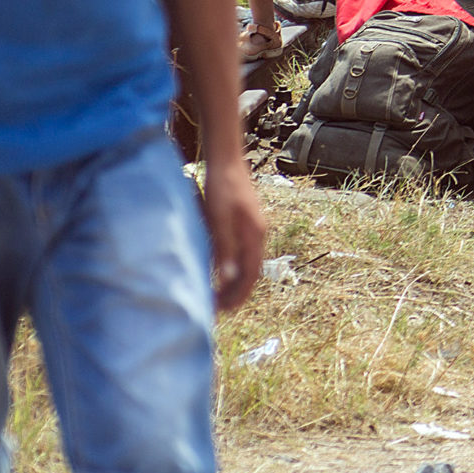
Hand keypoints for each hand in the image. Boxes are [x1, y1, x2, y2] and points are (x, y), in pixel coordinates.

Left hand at [202, 159, 267, 312]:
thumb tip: (228, 278)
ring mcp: (252, 229)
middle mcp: (257, 234)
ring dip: (234, 282)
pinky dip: (232, 268)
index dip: (237, 295)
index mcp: (254, 236)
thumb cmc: (221, 189)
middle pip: (251, 272)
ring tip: (216, 296)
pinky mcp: (244, 224)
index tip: (222, 311)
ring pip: (246, 263)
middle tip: (216, 310)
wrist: (226, 162)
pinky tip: (219, 271)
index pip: (250, 275)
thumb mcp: (219, 220)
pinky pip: (241, 253)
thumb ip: (225, 249)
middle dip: (236, 293)